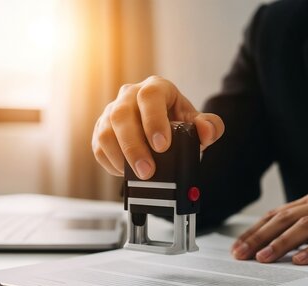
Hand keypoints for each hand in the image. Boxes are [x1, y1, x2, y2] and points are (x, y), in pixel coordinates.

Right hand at [92, 75, 223, 178]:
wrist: (160, 128)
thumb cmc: (176, 122)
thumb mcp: (196, 123)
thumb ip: (209, 126)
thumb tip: (207, 131)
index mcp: (155, 88)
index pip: (149, 97)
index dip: (154, 120)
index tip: (162, 146)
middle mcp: (129, 96)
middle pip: (122, 115)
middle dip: (134, 147)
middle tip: (148, 171)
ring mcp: (111, 112)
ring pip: (106, 132)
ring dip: (121, 157)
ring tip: (138, 176)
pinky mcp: (101, 130)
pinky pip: (98, 147)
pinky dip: (111, 163)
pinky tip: (126, 172)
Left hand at [231, 191, 307, 264]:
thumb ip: (300, 230)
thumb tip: (266, 246)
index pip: (275, 215)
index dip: (254, 231)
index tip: (237, 247)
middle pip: (284, 219)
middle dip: (259, 237)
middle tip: (242, 253)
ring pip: (305, 227)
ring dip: (281, 243)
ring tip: (264, 257)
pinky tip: (300, 260)